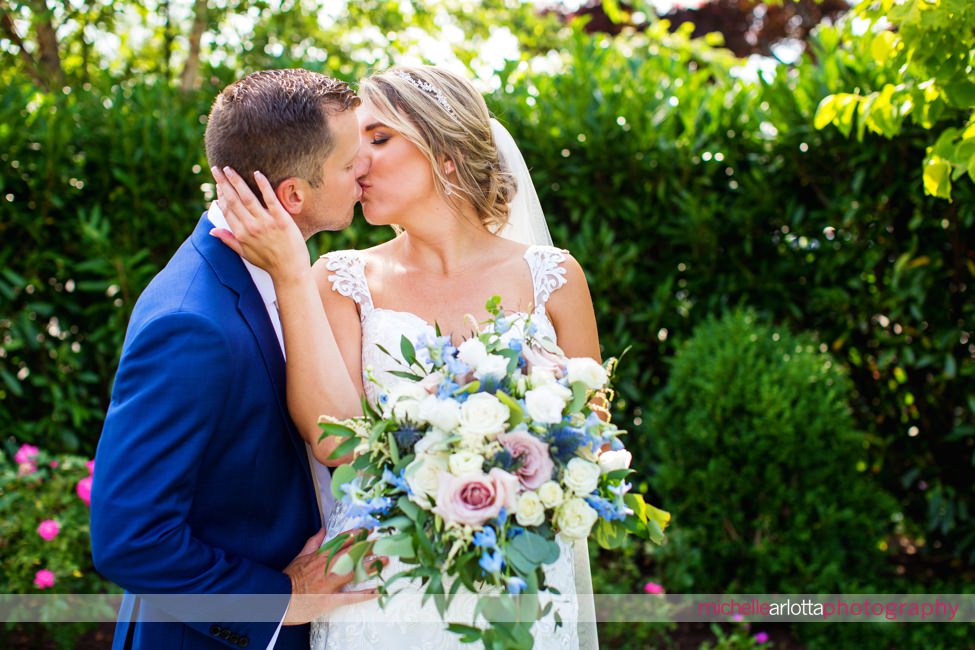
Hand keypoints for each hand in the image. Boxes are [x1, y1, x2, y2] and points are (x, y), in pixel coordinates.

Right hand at [209, 166, 309, 282]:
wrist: (290, 270)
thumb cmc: (268, 263)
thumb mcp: (244, 254)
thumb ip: (228, 240)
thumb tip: (212, 230)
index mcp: (240, 234)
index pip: (227, 210)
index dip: (221, 196)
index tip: (219, 185)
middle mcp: (250, 226)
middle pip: (233, 200)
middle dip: (223, 183)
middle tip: (217, 169)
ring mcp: (266, 222)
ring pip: (247, 197)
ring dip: (236, 181)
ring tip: (230, 169)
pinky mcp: (281, 219)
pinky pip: (270, 198)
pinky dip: (262, 185)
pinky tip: (256, 173)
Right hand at [282, 527, 385, 624]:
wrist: (278, 598)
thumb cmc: (289, 579)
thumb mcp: (300, 556)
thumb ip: (313, 543)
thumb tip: (322, 530)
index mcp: (320, 556)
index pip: (341, 542)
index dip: (356, 535)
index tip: (368, 529)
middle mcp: (327, 567)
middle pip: (352, 554)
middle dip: (368, 547)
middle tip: (382, 542)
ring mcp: (330, 583)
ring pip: (354, 571)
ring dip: (370, 565)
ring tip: (384, 561)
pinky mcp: (330, 599)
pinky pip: (350, 597)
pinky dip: (364, 595)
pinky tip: (377, 591)